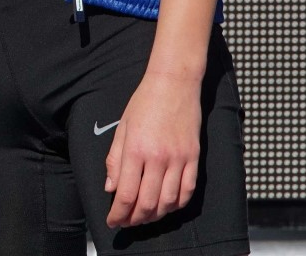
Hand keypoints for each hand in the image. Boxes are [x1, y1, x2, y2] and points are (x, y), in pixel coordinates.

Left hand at [104, 70, 201, 228]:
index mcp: (136, 149)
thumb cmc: (144, 102)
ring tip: (144, 216)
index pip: (126, 194)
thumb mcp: (122, 128)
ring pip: (169, 202)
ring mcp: (179, 159)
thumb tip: (111, 188)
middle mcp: (158, 158)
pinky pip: (188, 191)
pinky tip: (167, 206)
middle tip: (126, 222)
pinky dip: (177, 205)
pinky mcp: (194, 158)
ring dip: (155, 215)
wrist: (174, 83)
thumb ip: (115, 160)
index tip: (112, 221)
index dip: (118, 214)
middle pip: (147, 203)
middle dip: (134, 219)